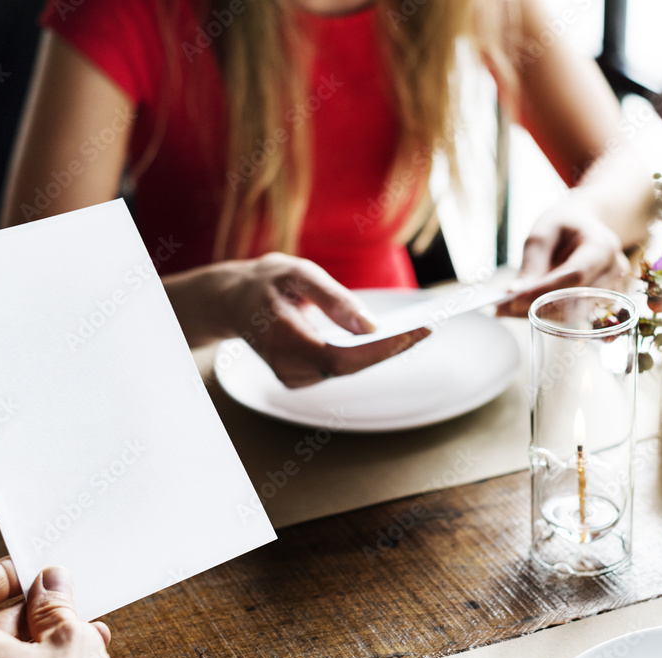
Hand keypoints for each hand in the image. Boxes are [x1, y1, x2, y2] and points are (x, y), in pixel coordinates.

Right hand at [222, 253, 430, 387]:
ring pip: (347, 369)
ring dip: (381, 351)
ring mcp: (291, 377)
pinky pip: (340, 368)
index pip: (340, 358)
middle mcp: (285, 367)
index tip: (415, 332)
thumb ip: (334, 300)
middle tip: (428, 327)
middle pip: (349, 367)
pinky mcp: (298, 379)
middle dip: (390, 348)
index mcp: (282, 339)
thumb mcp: (298, 274)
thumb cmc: (267, 281)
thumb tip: (371, 326)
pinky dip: (365, 354)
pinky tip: (387, 338)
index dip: (379, 350)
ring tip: (417, 330)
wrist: (232, 301)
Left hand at [497, 200, 630, 317]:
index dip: (545, 290)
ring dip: (538, 314)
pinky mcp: (600, 302)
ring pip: (573, 313)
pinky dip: (545, 314)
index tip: (514, 300)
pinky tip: (522, 309)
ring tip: (506, 309)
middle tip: (502, 308)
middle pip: (576, 299)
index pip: (575, 275)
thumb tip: (516, 293)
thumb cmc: (564, 225)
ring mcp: (611, 289)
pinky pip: (571, 314)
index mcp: (603, 246)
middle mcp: (613, 270)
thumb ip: (532, 262)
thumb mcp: (543, 232)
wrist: (585, 226)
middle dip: (537, 306)